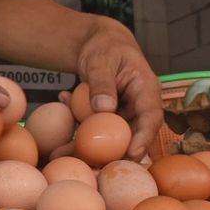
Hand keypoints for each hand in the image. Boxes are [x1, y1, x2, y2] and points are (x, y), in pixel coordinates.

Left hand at [72, 21, 163, 160]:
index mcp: (146, 89)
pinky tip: (59, 113)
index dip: (144, 138)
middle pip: (131, 134)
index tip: (133, 154)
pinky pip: (92, 128)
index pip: (151, 117)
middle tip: (93, 167)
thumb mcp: (101, 60)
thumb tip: (104, 109)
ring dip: (86, 146)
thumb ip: (102, 82)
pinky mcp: (105, 117)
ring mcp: (121, 113)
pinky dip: (74, 129)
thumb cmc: (104, 46)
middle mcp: (137, 105)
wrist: (96, 43)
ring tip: (60, 151)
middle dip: (114, 152)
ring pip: (109, 136)